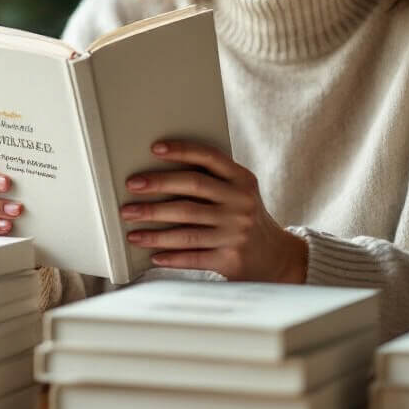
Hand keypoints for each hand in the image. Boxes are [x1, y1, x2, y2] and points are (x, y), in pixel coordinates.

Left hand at [121, 140, 307, 282]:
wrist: (277, 258)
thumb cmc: (246, 218)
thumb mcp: (241, 193)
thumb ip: (214, 180)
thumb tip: (161, 172)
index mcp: (243, 180)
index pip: (209, 158)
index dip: (181, 151)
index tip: (154, 149)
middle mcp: (241, 203)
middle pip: (191, 190)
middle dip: (156, 188)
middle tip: (131, 188)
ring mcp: (236, 232)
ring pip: (186, 229)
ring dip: (154, 230)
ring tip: (130, 229)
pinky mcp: (231, 259)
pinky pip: (193, 257)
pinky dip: (170, 256)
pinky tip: (153, 255)